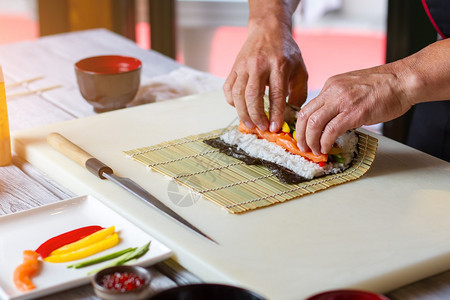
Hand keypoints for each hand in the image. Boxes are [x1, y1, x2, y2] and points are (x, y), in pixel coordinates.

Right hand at [223, 19, 307, 131]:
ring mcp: (243, 66)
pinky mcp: (234, 68)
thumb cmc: (286, 52)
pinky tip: (241, 109)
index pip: (276, 94)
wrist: (268, 29)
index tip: (275, 128)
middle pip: (252, 95)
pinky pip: (228, 89)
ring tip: (251, 124)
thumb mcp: (300, 69)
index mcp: (279, 65)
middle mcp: (259, 65)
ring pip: (238, 94)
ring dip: (243, 113)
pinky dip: (232, 102)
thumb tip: (291, 116)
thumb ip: (299, 93)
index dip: (275, 114)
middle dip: (256, 116)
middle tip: (262, 128)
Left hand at [295, 64, 413, 154]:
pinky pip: (330, 131)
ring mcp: (342, 101)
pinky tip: (327, 148)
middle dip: (301, 135)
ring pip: (313, 123)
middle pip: (304, 115)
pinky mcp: (353, 113)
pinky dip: (325, 142)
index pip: (308, 107)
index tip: (304, 136)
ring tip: (315, 150)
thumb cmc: (385, 86)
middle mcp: (333, 91)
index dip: (302, 125)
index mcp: (331, 85)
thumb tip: (332, 119)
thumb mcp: (353, 88)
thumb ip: (339, 101)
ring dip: (311, 141)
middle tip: (304, 147)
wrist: (404, 80)